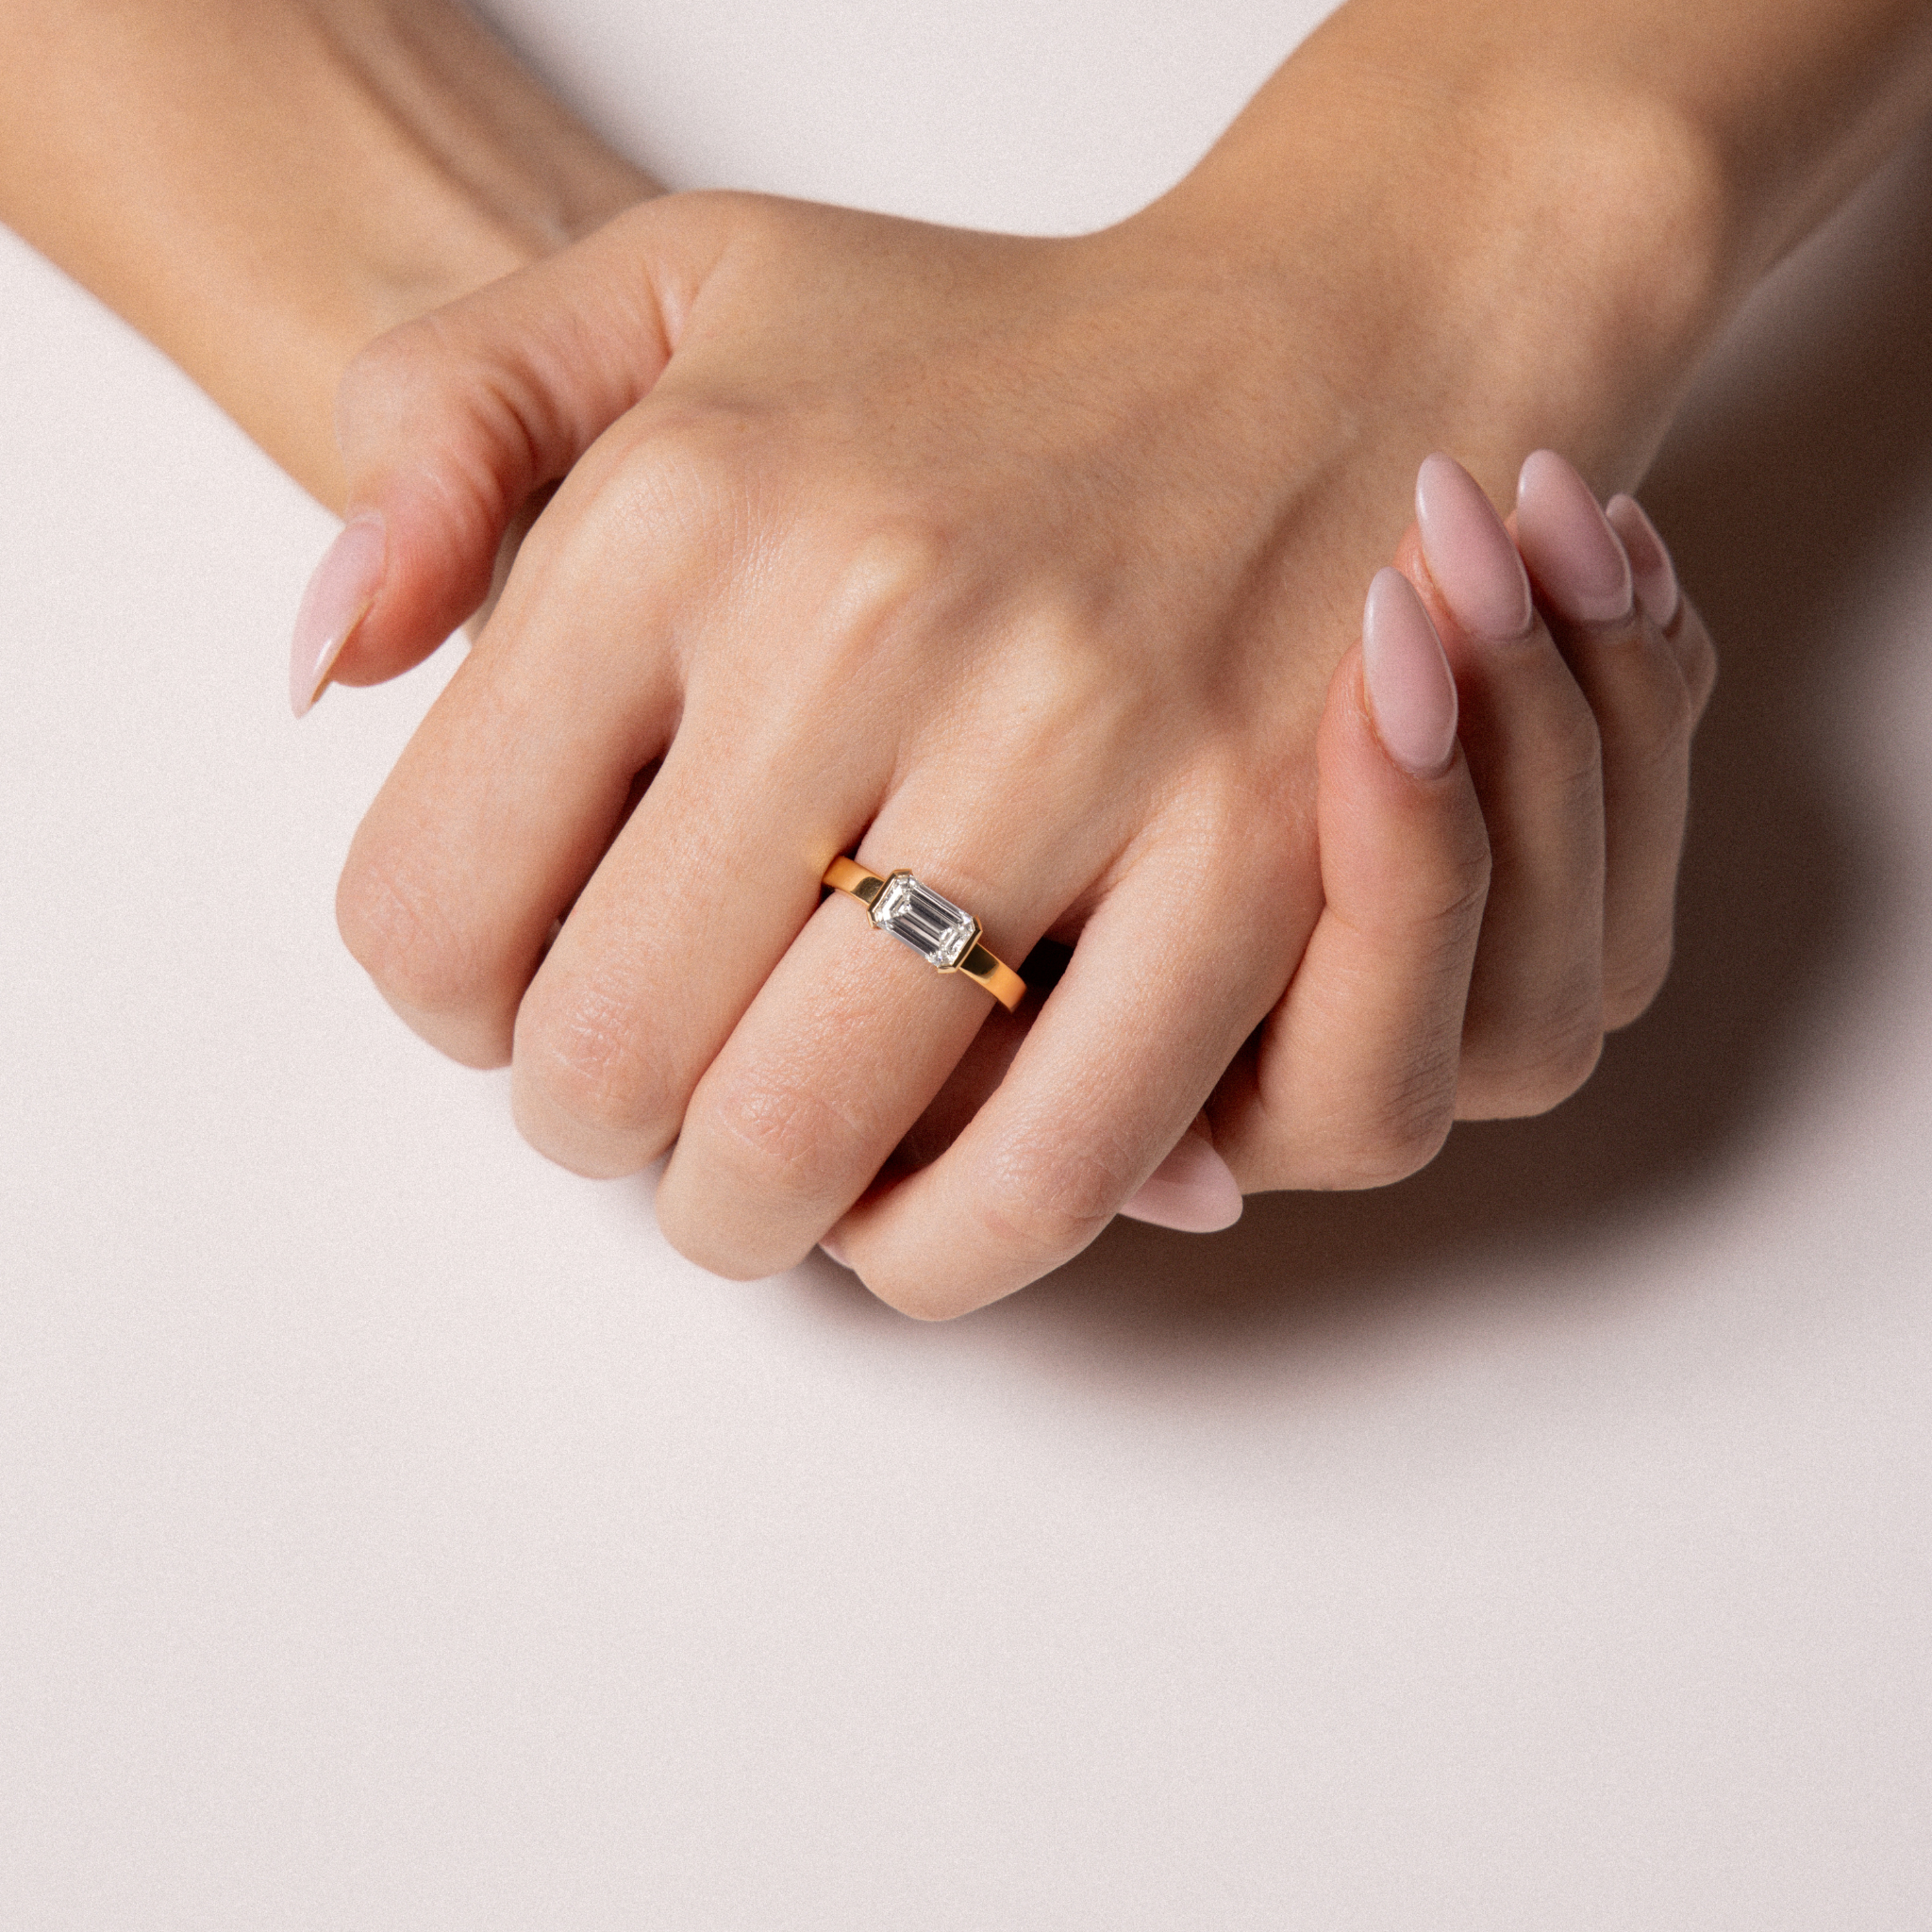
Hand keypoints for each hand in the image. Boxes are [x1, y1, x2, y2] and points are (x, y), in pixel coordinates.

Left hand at [295, 187, 1702, 1315]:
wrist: (1327, 346)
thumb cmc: (981, 360)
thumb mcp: (674, 287)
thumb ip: (443, 426)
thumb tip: (333, 669)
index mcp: (683, 506)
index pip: (435, 910)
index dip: (455, 1008)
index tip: (522, 994)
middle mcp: (869, 617)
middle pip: (610, 1059)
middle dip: (601, 1129)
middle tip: (655, 1091)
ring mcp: (1078, 740)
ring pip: (809, 1144)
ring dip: (756, 1211)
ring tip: (770, 1166)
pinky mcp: (1258, 852)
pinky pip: (1055, 1164)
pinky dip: (952, 1244)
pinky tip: (919, 1207)